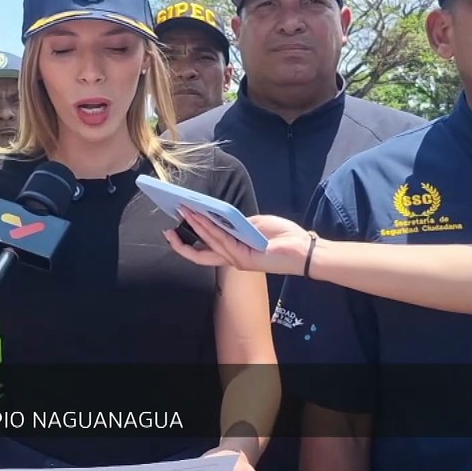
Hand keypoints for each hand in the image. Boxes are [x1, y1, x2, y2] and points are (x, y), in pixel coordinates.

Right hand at [164, 208, 314, 276]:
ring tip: (184, 211)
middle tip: (167, 231)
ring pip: (209, 242)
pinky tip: (201, 215)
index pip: (206, 250)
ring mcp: (237, 259)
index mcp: (234, 252)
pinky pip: (221, 240)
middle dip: (181, 243)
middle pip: (200, 253)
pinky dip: (209, 227)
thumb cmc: (283, 236)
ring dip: (195, 226)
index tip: (176, 230)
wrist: (303, 249)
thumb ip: (236, 223)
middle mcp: (232, 259)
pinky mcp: (244, 258)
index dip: (189, 242)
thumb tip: (220, 215)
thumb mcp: (255, 225)